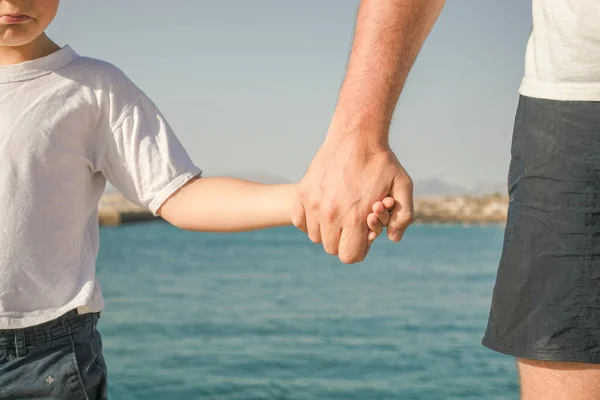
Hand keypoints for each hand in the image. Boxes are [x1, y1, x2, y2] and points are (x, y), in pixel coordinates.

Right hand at [293, 135, 413, 263]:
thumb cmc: (382, 162)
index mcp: (355, 217)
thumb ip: (404, 217)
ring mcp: (313, 203)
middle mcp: (331, 214)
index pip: (349, 256)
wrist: (356, 136)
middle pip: (332, 249)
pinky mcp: (302, 193)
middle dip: (344, 240)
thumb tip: (392, 238)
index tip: (363, 236)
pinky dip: (310, 220)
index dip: (359, 250)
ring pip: (316, 236)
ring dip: (327, 230)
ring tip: (340, 212)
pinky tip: (323, 208)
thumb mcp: (403, 186)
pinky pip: (299, 221)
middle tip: (353, 222)